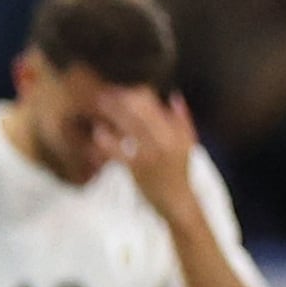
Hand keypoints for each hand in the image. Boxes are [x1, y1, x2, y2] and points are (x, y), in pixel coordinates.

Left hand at [98, 87, 199, 219]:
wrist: (177, 201)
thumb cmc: (179, 171)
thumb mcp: (187, 144)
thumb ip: (182, 120)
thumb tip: (174, 96)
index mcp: (177, 132)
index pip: (158, 107)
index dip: (140, 93)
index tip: (124, 85)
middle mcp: (166, 141)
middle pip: (143, 114)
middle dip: (124, 100)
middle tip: (105, 90)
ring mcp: (152, 154)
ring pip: (132, 128)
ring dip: (115, 114)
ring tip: (99, 103)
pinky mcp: (138, 169)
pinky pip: (120, 152)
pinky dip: (108, 142)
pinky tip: (97, 132)